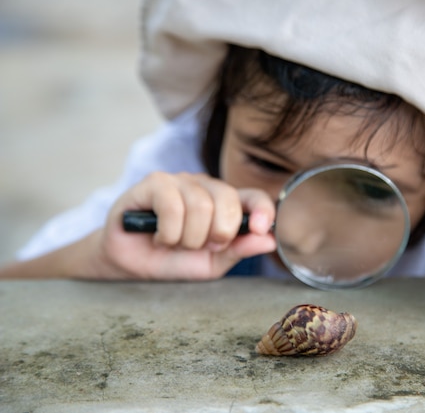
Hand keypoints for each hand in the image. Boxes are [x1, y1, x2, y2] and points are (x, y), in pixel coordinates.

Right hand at [92, 172, 275, 279]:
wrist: (132, 266)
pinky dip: (168, 233)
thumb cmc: (173, 261)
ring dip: (188, 238)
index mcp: (225, 204)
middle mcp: (205, 187)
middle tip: (202, 246)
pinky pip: (172, 205)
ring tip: (176, 244)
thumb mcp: (212, 263)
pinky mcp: (154, 183)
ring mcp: (180, 181)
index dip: (262, 209)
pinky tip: (160, 238)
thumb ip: (239, 249)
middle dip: (218, 233)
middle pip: (228, 199)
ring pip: (200, 205)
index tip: (261, 229)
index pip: (254, 196)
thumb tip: (270, 240)